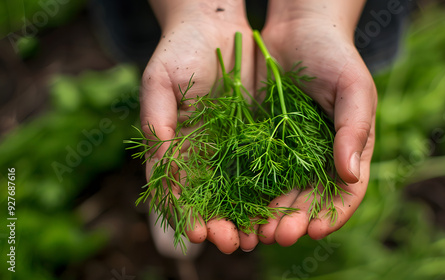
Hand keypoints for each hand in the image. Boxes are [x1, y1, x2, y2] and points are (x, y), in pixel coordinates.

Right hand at [141, 0, 255, 253]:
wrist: (214, 26)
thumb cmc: (179, 51)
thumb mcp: (161, 82)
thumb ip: (157, 121)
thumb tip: (159, 156)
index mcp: (175, 148)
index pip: (178, 190)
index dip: (187, 214)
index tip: (199, 232)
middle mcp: (203, 154)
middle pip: (211, 199)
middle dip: (222, 224)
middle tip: (234, 244)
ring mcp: (230, 146)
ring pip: (239, 190)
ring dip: (247, 216)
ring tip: (258, 237)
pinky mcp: (256, 136)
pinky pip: (263, 167)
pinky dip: (269, 190)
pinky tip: (279, 208)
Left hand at [256, 1, 376, 245]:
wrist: (298, 28)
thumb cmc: (334, 55)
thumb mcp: (353, 88)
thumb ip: (355, 129)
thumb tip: (351, 175)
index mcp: (348, 150)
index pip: (345, 193)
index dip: (332, 215)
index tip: (315, 230)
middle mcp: (319, 158)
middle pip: (309, 200)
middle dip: (295, 221)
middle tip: (277, 236)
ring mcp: (289, 152)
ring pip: (280, 193)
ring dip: (269, 216)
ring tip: (255, 232)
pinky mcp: (262, 142)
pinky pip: (255, 172)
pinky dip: (247, 192)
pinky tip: (235, 207)